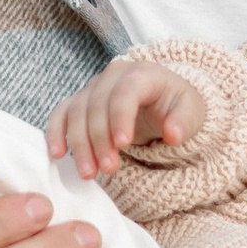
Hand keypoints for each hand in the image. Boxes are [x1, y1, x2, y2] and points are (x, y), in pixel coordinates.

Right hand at [46, 56, 206, 181]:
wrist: (162, 102)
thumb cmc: (176, 107)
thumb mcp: (191, 113)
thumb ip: (183, 122)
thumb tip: (173, 134)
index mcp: (142, 74)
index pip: (126, 91)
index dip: (120, 117)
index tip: (122, 145)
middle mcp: (113, 76)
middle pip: (97, 104)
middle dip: (100, 139)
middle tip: (108, 169)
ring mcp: (93, 88)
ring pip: (77, 112)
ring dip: (79, 144)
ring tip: (88, 173)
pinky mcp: (80, 102)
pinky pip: (62, 114)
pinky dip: (56, 132)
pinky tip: (56, 154)